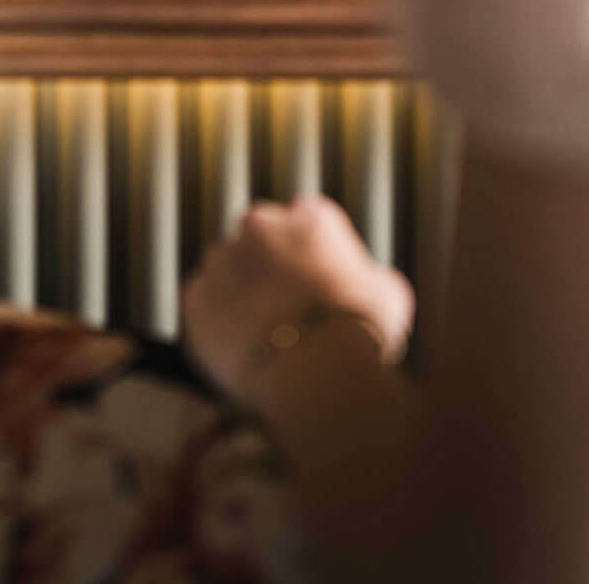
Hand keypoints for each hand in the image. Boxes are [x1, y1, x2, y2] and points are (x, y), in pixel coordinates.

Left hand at [183, 195, 414, 397]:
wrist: (313, 371)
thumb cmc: (359, 331)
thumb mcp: (392, 296)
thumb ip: (376, 278)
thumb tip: (377, 285)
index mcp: (309, 217)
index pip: (307, 222)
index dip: (314, 254)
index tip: (319, 282)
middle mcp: (260, 225)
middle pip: (261, 240)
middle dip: (270, 266)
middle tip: (288, 309)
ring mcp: (223, 259)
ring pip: (228, 271)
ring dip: (240, 293)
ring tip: (263, 336)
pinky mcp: (196, 297)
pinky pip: (203, 306)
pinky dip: (216, 323)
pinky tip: (239, 350)